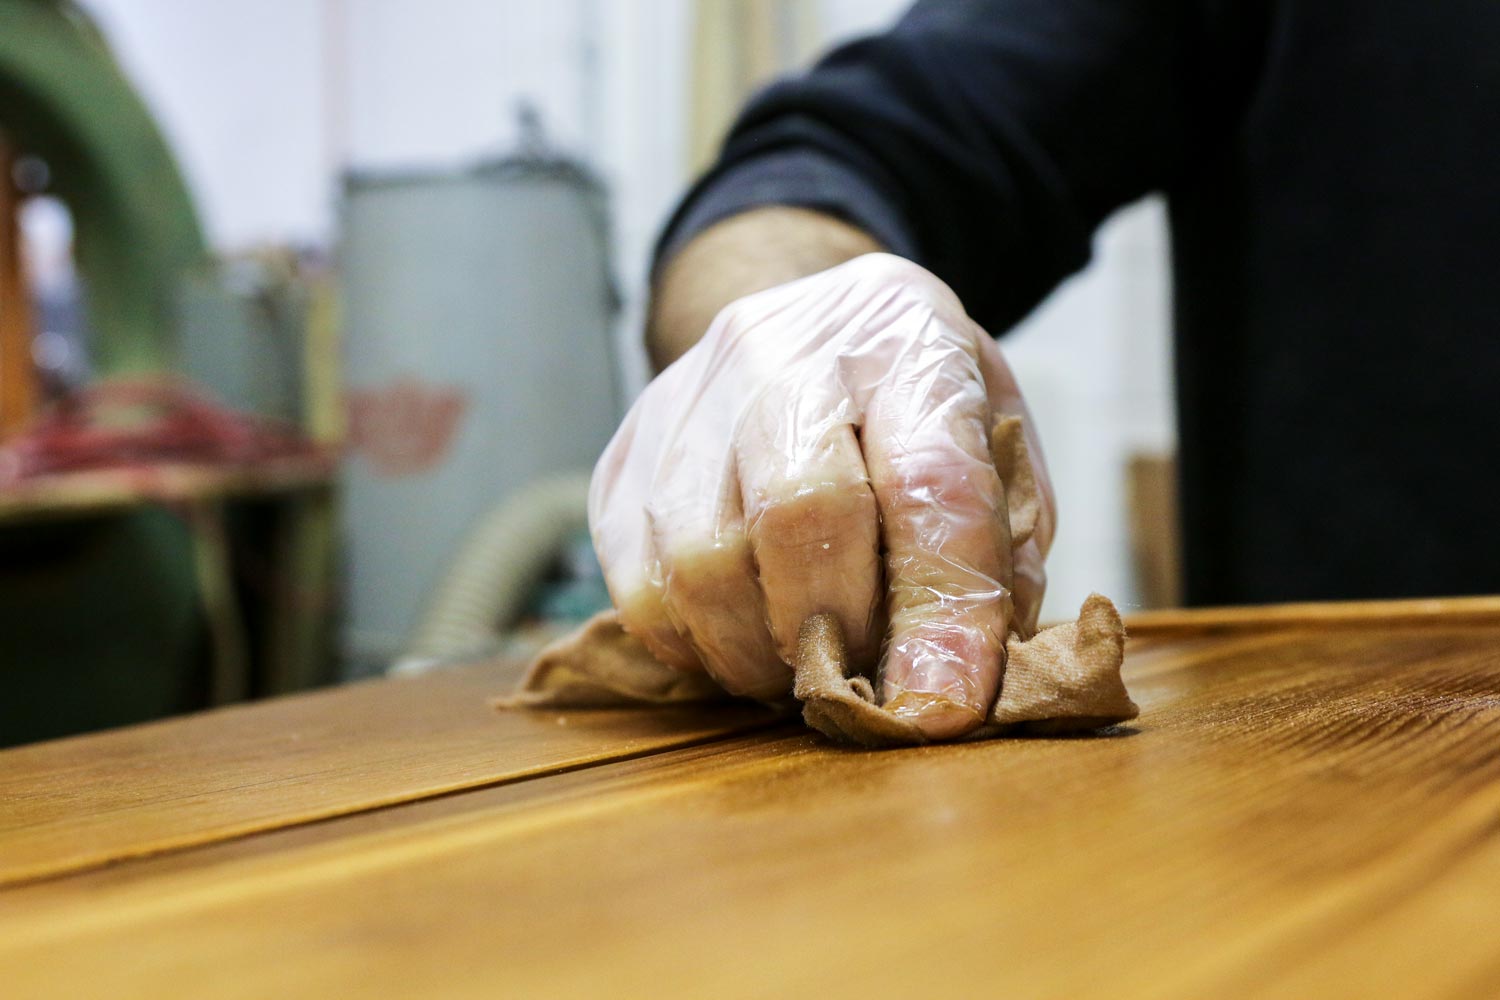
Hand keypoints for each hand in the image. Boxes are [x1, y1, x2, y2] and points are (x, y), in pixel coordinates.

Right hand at [590, 254, 1054, 737]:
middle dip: (838, 631)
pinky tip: (743, 636)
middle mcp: (784, 350)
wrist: (798, 323)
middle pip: (799, 511)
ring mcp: (686, 401)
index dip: (941, 608)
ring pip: (701, 563)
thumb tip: (953, 685)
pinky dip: (697, 645)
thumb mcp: (992, 445)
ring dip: (762, 653)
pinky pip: (639, 589)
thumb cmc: (908, 401)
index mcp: (909, 340)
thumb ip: (994, 553)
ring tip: (804, 663)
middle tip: (863, 681)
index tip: (942, 708)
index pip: (930, 479)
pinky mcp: (622, 459)